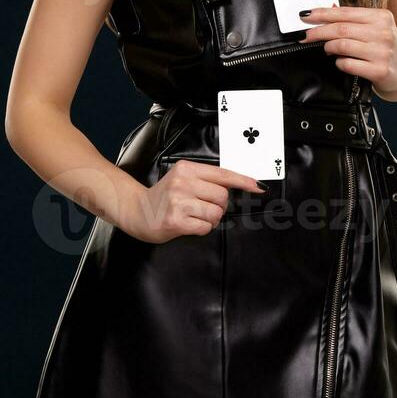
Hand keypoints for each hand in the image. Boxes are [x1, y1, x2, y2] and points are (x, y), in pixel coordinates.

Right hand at [122, 162, 267, 243]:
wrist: (138, 211)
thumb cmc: (165, 196)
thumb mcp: (183, 179)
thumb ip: (205, 179)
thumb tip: (237, 185)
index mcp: (187, 169)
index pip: (222, 174)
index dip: (243, 181)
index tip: (259, 187)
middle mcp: (183, 183)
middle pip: (222, 196)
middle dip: (219, 205)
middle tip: (203, 207)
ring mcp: (178, 202)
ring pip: (216, 213)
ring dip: (210, 219)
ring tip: (194, 215)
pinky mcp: (176, 221)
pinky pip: (205, 227)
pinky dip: (202, 228)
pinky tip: (189, 224)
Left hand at [299, 5, 396, 94]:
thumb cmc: (386, 47)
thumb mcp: (376, 28)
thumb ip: (354, 21)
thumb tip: (323, 17)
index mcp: (381, 16)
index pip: (345, 12)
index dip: (322, 14)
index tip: (306, 16)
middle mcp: (383, 32)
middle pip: (341, 29)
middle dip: (318, 31)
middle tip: (306, 35)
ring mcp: (382, 52)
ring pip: (342, 45)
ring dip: (329, 47)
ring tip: (328, 49)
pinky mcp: (380, 70)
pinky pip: (348, 64)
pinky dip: (340, 63)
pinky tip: (341, 62)